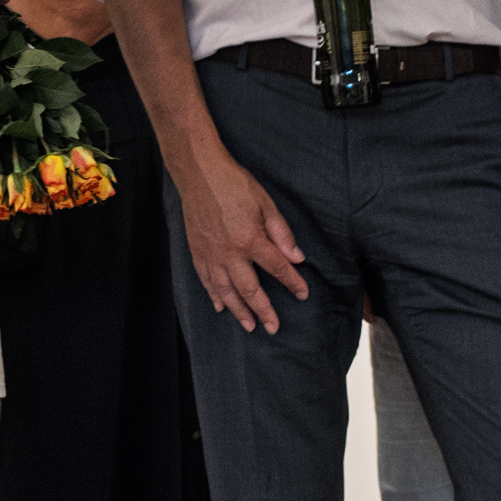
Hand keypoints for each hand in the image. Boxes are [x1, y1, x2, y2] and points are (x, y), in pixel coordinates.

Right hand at [178, 151, 307, 334]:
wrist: (200, 173)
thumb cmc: (235, 184)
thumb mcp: (265, 204)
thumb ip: (281, 233)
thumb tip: (297, 258)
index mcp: (251, 240)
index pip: (277, 268)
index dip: (292, 283)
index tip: (302, 294)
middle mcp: (230, 253)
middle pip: (250, 289)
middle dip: (264, 310)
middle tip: (273, 328)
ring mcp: (211, 255)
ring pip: (226, 291)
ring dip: (239, 311)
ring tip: (249, 325)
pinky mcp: (197, 252)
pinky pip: (206, 281)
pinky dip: (214, 296)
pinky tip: (220, 307)